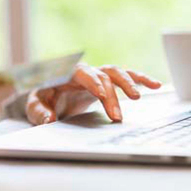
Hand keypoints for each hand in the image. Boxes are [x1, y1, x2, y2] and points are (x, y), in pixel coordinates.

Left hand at [26, 64, 160, 124]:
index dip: (92, 82)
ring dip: (129, 83)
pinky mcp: (107, 81)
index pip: (82, 73)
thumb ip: (39, 110)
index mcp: (68, 73)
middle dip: (112, 95)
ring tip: (139, 96)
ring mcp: (98, 75)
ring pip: (117, 72)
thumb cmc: (43, 96)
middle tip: (117, 116)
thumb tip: (48, 119)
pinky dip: (140, 79)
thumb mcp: (35, 104)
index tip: (102, 94)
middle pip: (103, 76)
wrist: (50, 93)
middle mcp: (86, 71)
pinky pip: (125, 77)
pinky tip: (155, 85)